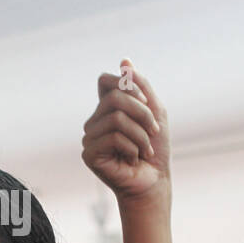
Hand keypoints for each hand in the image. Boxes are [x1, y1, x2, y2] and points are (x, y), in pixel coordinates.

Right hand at [82, 60, 170, 206]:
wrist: (154, 181)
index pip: (105, 80)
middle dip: (143, 113)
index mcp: (107, 109)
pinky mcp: (89, 154)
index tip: (145, 101)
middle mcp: (95, 120)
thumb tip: (124, 61)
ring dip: (140, 134)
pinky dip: (132, 147)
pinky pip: (113, 138)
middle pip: (115, 98)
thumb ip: (140, 86)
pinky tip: (132, 159)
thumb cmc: (155, 149)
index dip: (127, 85)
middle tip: (154, 131)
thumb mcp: (154, 111)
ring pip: (116, 118)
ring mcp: (89, 137)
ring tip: (144, 150)